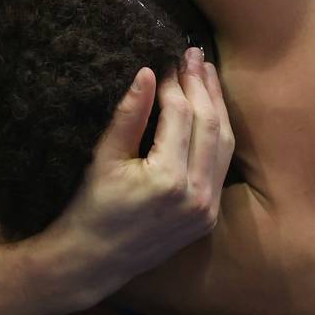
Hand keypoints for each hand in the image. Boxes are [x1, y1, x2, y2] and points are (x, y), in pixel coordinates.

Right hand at [47, 48, 236, 296]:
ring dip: (216, 105)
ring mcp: (207, 208)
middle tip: (192, 53)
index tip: (167, 59)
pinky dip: (218, 133)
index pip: (180, 115)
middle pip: (209, 124)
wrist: (94, 261)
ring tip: (206, 72)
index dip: (175, 83)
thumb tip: (148, 72)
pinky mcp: (209, 215)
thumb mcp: (103, 158)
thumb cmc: (91, 208)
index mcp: (168, 179)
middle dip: (201, 85)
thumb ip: (129, 114)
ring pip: (223, 143)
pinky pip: (221, 165)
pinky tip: (211, 110)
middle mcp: (196, 195)